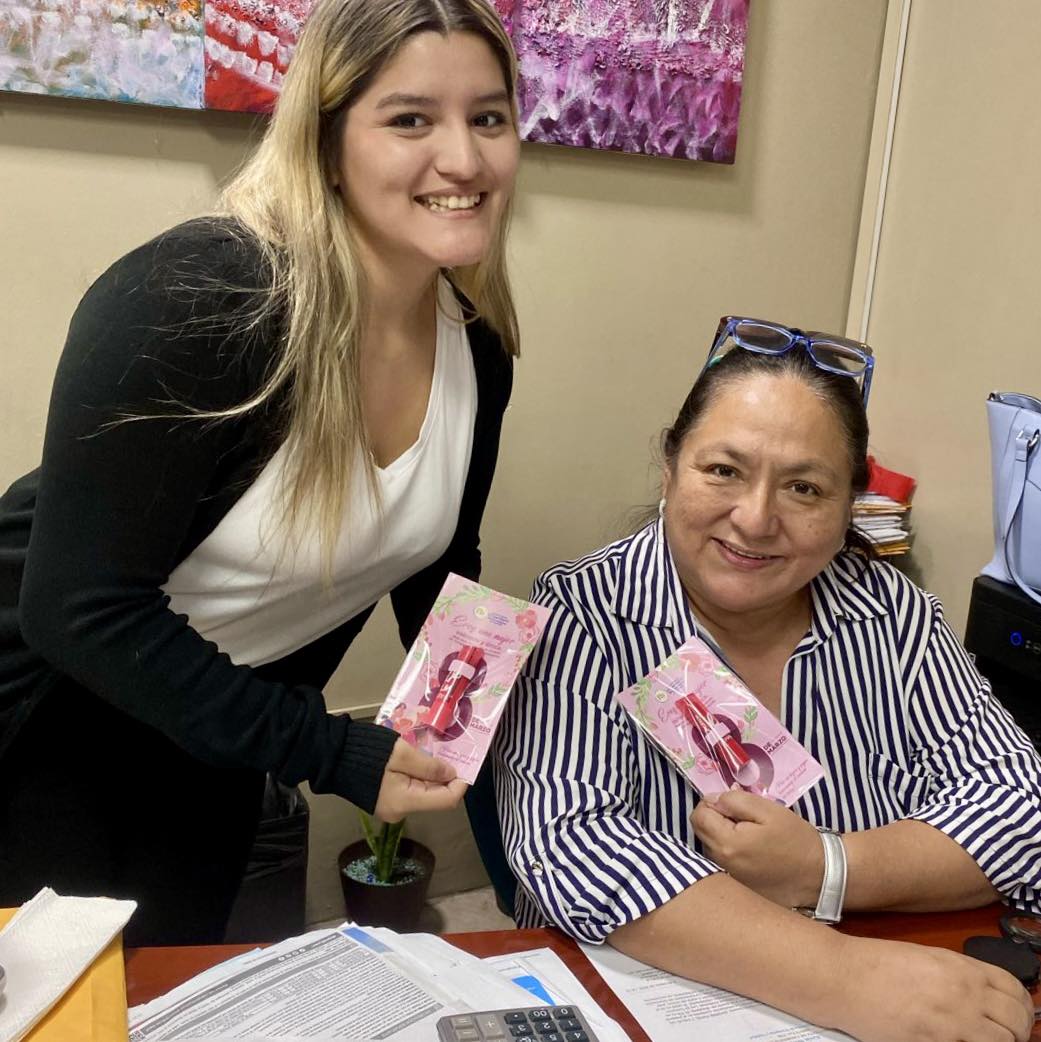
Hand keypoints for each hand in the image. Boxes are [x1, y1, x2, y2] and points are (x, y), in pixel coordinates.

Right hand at [373, 738, 467, 821]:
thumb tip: (452, 774)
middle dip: (446, 778)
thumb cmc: (369, 753)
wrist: (333, 757)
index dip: (460, 784)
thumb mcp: (403, 754)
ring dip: (432, 776)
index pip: (446, 801)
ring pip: (423, 793)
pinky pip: (410, 790)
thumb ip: (429, 766)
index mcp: (405, 802)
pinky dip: (418, 777)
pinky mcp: (385, 800)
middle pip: (435, 797)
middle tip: (450, 754)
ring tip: (434, 754)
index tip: (464, 765)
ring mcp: (391, 808)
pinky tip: (418, 760)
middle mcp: (400, 812)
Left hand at [690, 790, 822, 906]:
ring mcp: (728, 879)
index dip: (712, 804)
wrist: (819, 874)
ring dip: (721, 836)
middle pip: (700, 832)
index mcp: (727, 844)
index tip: (733, 806)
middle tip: (742, 819)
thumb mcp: (767, 809)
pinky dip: (729, 854)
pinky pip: (721, 864)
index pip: (698, 815)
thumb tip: (711, 799)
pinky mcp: (737, 888)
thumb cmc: (794, 838)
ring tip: (749, 836)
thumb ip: (734, 800)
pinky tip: (751, 854)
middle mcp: (721, 865)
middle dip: (715, 819)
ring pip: (709, 848)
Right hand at [833, 935, 1034, 1041]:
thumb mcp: (925, 958)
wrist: (844, 977)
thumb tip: (983, 997)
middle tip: (1005, 1035)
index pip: (1015, 990)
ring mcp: (952, 1023)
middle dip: (1017, 1031)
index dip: (1021, 1006)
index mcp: (961, 968)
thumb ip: (958, 976)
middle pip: (1017, 1021)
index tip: (1015, 1015)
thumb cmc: (876, 964)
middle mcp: (964, 994)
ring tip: (982, 1041)